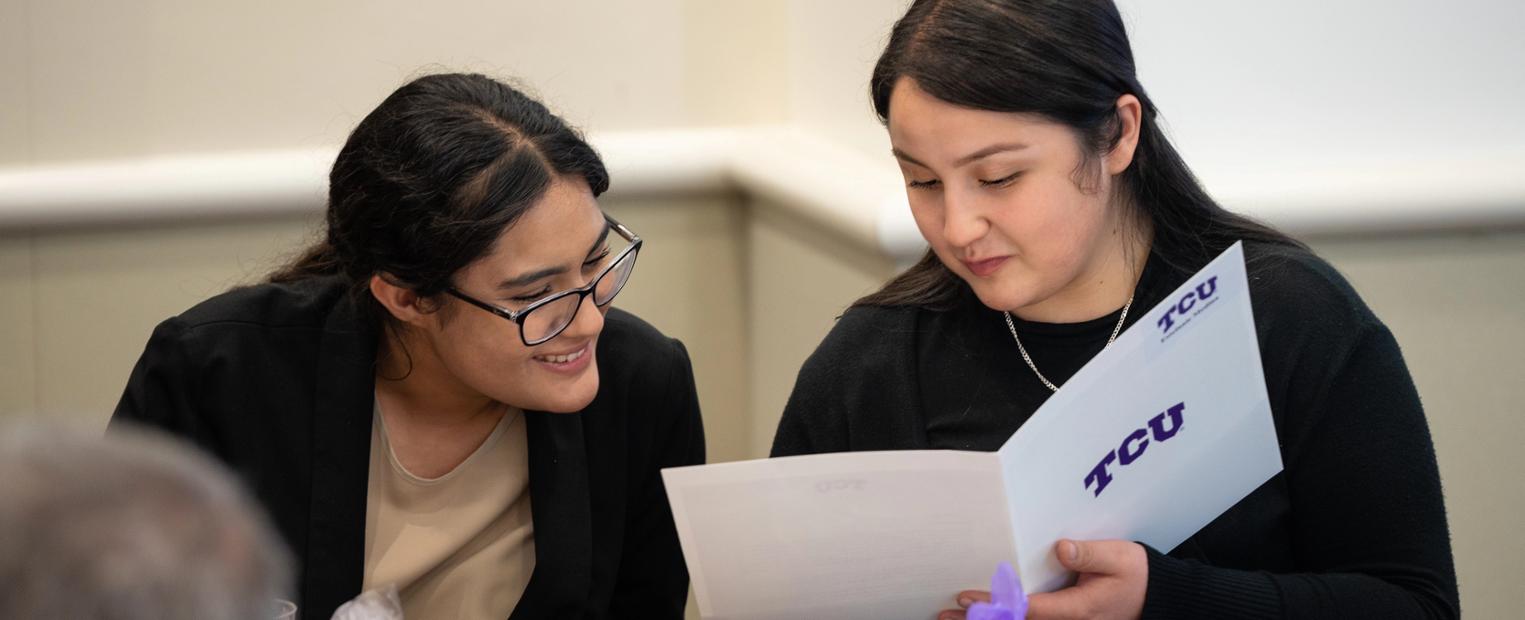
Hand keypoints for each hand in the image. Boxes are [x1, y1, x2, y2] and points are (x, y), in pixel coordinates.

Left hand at [939, 539, 1147, 619]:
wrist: (1154, 597)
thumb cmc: (1136, 576)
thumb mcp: (1120, 558)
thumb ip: (1090, 554)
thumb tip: (1061, 548)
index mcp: (1078, 609)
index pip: (1028, 609)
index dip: (996, 604)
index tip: (968, 597)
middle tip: (945, 614)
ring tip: (950, 617)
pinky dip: (1003, 617)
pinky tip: (981, 614)